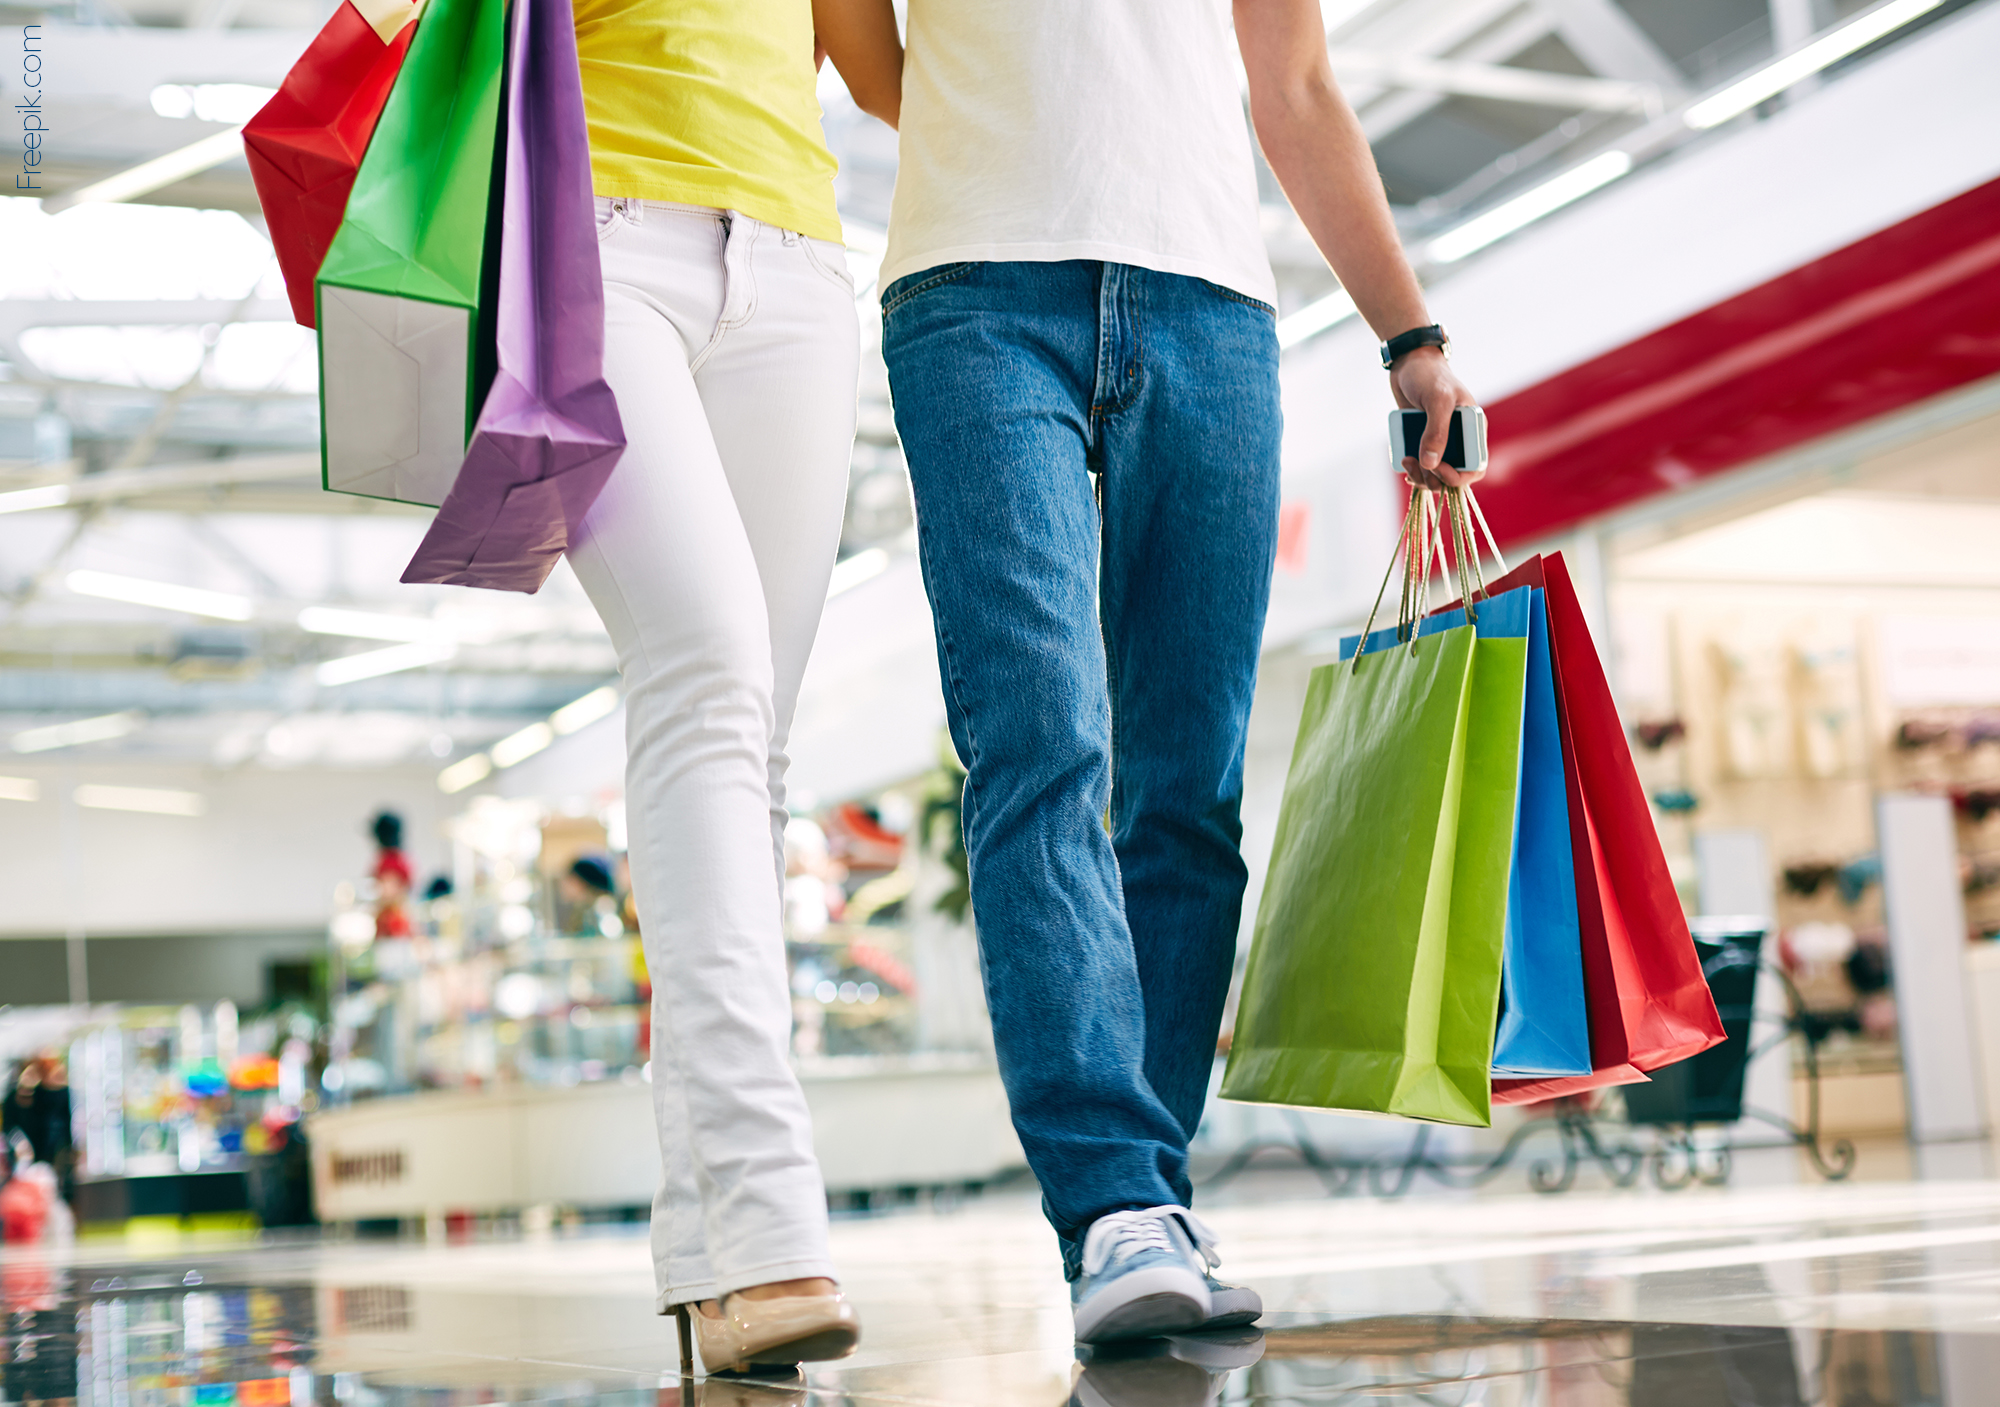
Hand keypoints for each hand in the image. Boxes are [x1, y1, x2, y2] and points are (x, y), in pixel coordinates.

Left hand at [1390, 346, 1481, 490]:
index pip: (1475, 467)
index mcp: (1472, 430)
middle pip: (1452, 476)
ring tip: (1406, 461)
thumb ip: (1437, 431)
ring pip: (1434, 474)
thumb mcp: (1438, 400)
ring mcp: (1440, 441)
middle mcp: (1459, 439)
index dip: (1458, 476)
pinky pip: (1420, 464)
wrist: (1408, 362)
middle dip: (1434, 479)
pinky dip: (1412, 469)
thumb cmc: (1429, 375)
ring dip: (1420, 476)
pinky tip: (1404, 460)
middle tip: (1415, 466)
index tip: (1437, 469)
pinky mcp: (1423, 440)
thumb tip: (1431, 464)